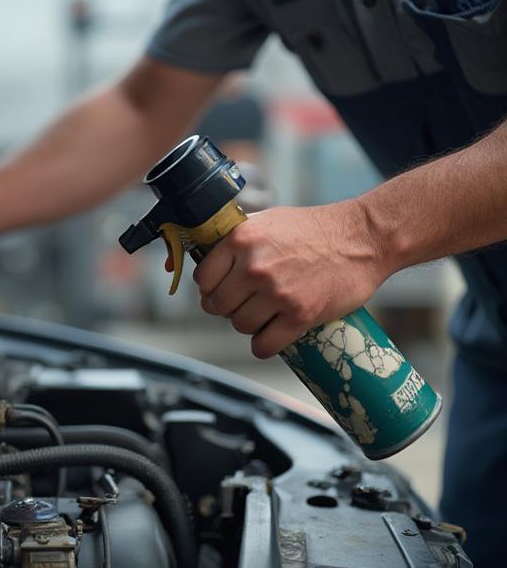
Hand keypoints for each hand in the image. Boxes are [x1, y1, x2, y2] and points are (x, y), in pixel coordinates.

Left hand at [190, 201, 388, 358]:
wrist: (363, 238)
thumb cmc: (315, 229)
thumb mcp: (268, 221)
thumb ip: (238, 240)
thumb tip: (208, 260)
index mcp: (242, 240)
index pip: (203, 279)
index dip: (211, 288)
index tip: (222, 289)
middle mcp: (255, 267)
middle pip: (218, 306)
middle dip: (229, 307)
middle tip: (246, 303)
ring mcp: (277, 293)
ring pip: (239, 326)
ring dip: (249, 325)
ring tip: (266, 313)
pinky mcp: (300, 315)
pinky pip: (263, 346)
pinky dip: (264, 345)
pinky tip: (273, 334)